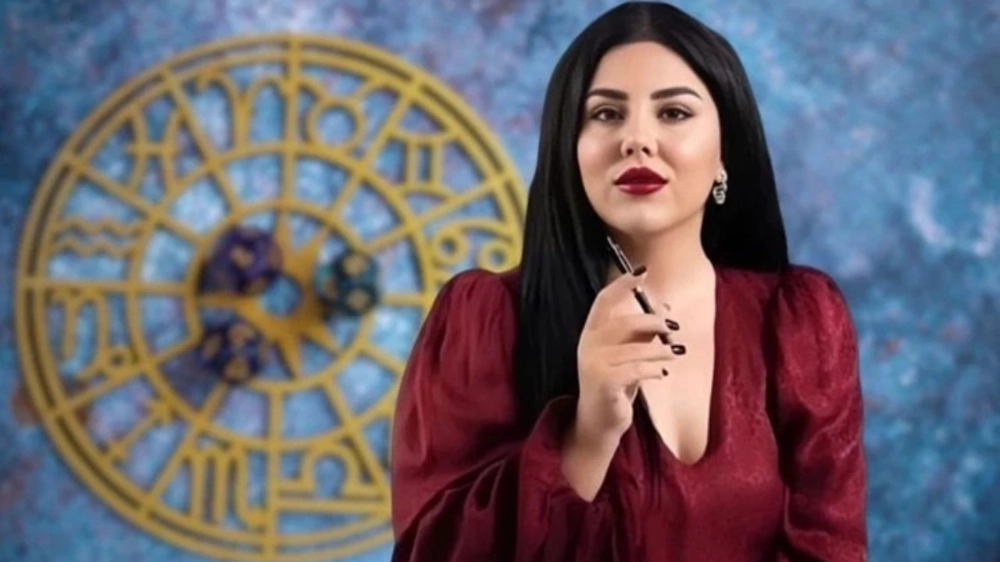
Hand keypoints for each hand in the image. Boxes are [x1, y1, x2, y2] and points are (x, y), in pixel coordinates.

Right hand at [574, 267, 679, 448]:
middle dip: (653, 322)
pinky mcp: (605, 382)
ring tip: (674, 353)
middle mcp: (588, 345)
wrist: (599, 422)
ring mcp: (594, 364)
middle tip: (673, 328)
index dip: (622, 285)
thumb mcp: (628, 354)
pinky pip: (637, 369)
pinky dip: (655, 369)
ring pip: (636, 348)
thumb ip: (642, 331)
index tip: (642, 272)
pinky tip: (662, 373)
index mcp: (591, 333)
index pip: (604, 300)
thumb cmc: (615, 384)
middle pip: (624, 322)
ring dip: (661, 349)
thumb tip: (665, 308)